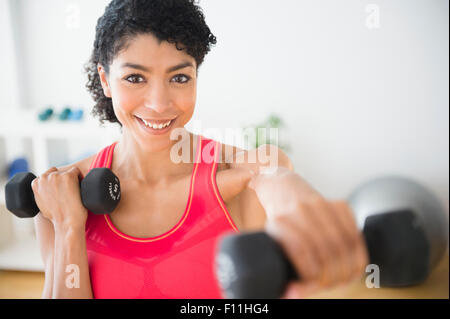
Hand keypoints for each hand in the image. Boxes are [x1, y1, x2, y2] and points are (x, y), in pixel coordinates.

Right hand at [31, 166, 87, 228]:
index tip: (62, 190)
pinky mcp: (67, 176)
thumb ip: (42, 192)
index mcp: (35, 183)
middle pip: (57, 172)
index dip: (56, 183)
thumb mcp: (41, 203)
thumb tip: (46, 188)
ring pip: (67, 171)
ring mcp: (55, 176)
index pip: (48, 175)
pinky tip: (79, 188)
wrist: (66, 223)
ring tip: (74, 192)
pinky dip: (80, 177)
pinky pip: (76, 171)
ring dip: (71, 178)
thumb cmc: (57, 216)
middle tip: (68, 192)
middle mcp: (44, 178)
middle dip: (63, 179)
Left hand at [248, 167, 368, 297]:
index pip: (301, 251)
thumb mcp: (271, 242)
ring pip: (343, 244)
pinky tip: (352, 266)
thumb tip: (289, 295)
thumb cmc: (278, 224)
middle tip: (327, 285)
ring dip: (346, 269)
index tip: (305, 287)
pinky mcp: (338, 204)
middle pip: (326, 251)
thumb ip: (280, 266)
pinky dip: (358, 254)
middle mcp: (301, 210)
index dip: (308, 275)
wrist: (284, 189)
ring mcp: (322, 204)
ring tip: (340, 280)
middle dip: (330, 276)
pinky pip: (355, 233)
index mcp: (280, 221)